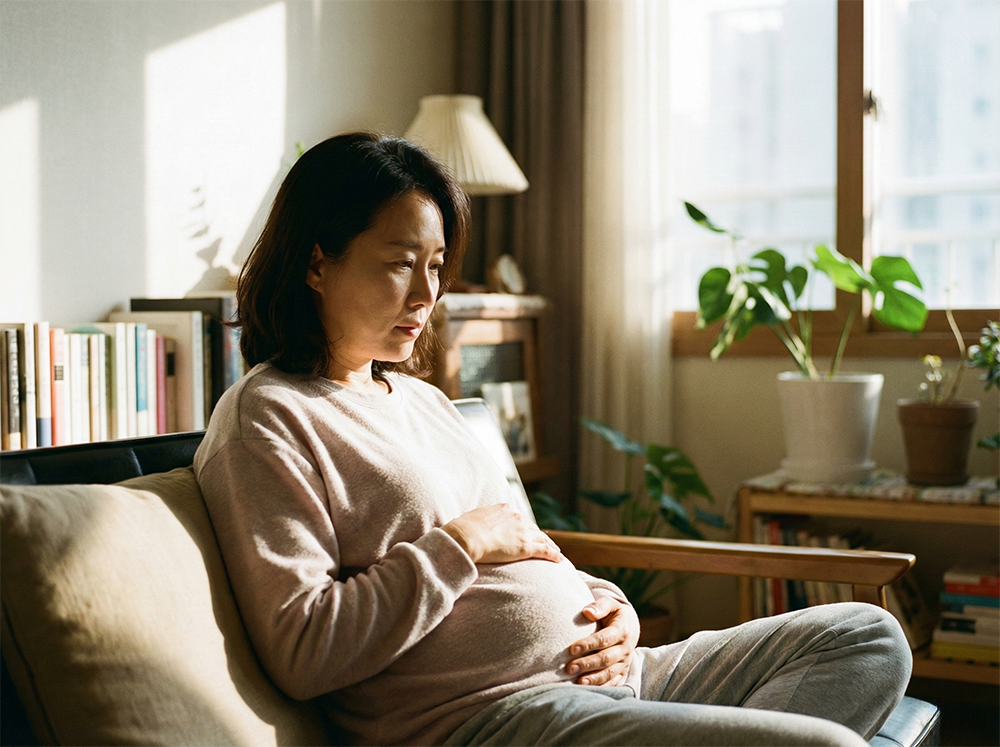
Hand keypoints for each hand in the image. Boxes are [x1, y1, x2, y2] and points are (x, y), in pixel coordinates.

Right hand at [442, 504, 562, 564]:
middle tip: (547, 542)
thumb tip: (477, 527)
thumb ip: (482, 521)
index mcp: (505, 509)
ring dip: (551, 545)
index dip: (526, 527)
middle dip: (540, 536)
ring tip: (556, 552)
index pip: (520, 519)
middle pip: (533, 528)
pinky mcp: (525, 547)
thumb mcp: (474, 518)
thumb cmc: (463, 530)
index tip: (529, 532)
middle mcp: (517, 518)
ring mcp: (523, 532)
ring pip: (543, 539)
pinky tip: (559, 559)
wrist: (466, 537)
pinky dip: (553, 555)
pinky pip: (545, 551)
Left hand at [566, 596, 638, 685]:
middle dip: (588, 664)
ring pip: (610, 673)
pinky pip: (613, 682)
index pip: (605, 639)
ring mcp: (624, 662)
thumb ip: (600, 606)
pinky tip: (587, 689)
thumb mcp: (611, 604)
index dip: (589, 644)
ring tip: (578, 682)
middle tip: (570, 668)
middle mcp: (625, 648)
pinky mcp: (622, 671)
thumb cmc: (614, 613)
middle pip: (606, 658)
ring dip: (593, 678)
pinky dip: (601, 686)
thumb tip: (587, 612)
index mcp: (622, 630)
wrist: (630, 625)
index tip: (572, 649)